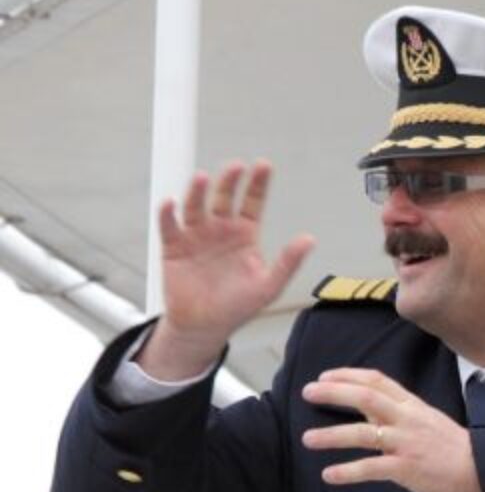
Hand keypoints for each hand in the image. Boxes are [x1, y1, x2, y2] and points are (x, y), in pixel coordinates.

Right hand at [141, 161, 314, 379]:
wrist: (204, 326)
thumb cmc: (238, 306)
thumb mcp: (269, 286)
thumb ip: (288, 262)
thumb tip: (309, 239)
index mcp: (245, 234)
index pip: (252, 202)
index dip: (257, 184)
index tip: (263, 165)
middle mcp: (220, 229)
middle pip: (223, 198)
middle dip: (229, 181)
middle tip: (236, 166)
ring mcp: (196, 235)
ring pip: (196, 207)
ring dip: (197, 191)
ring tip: (202, 178)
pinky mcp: (173, 247)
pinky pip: (169, 226)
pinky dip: (168, 214)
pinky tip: (171, 203)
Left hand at [301, 368, 484, 491]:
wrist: (483, 470)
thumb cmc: (455, 449)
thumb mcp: (427, 421)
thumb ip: (397, 415)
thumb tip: (368, 412)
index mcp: (412, 406)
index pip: (377, 381)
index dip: (348, 376)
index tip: (325, 377)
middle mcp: (407, 420)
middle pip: (366, 397)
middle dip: (334, 393)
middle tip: (309, 392)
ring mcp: (407, 443)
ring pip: (363, 433)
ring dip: (331, 435)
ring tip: (309, 438)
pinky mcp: (407, 468)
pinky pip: (372, 468)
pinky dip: (348, 471)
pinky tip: (330, 474)